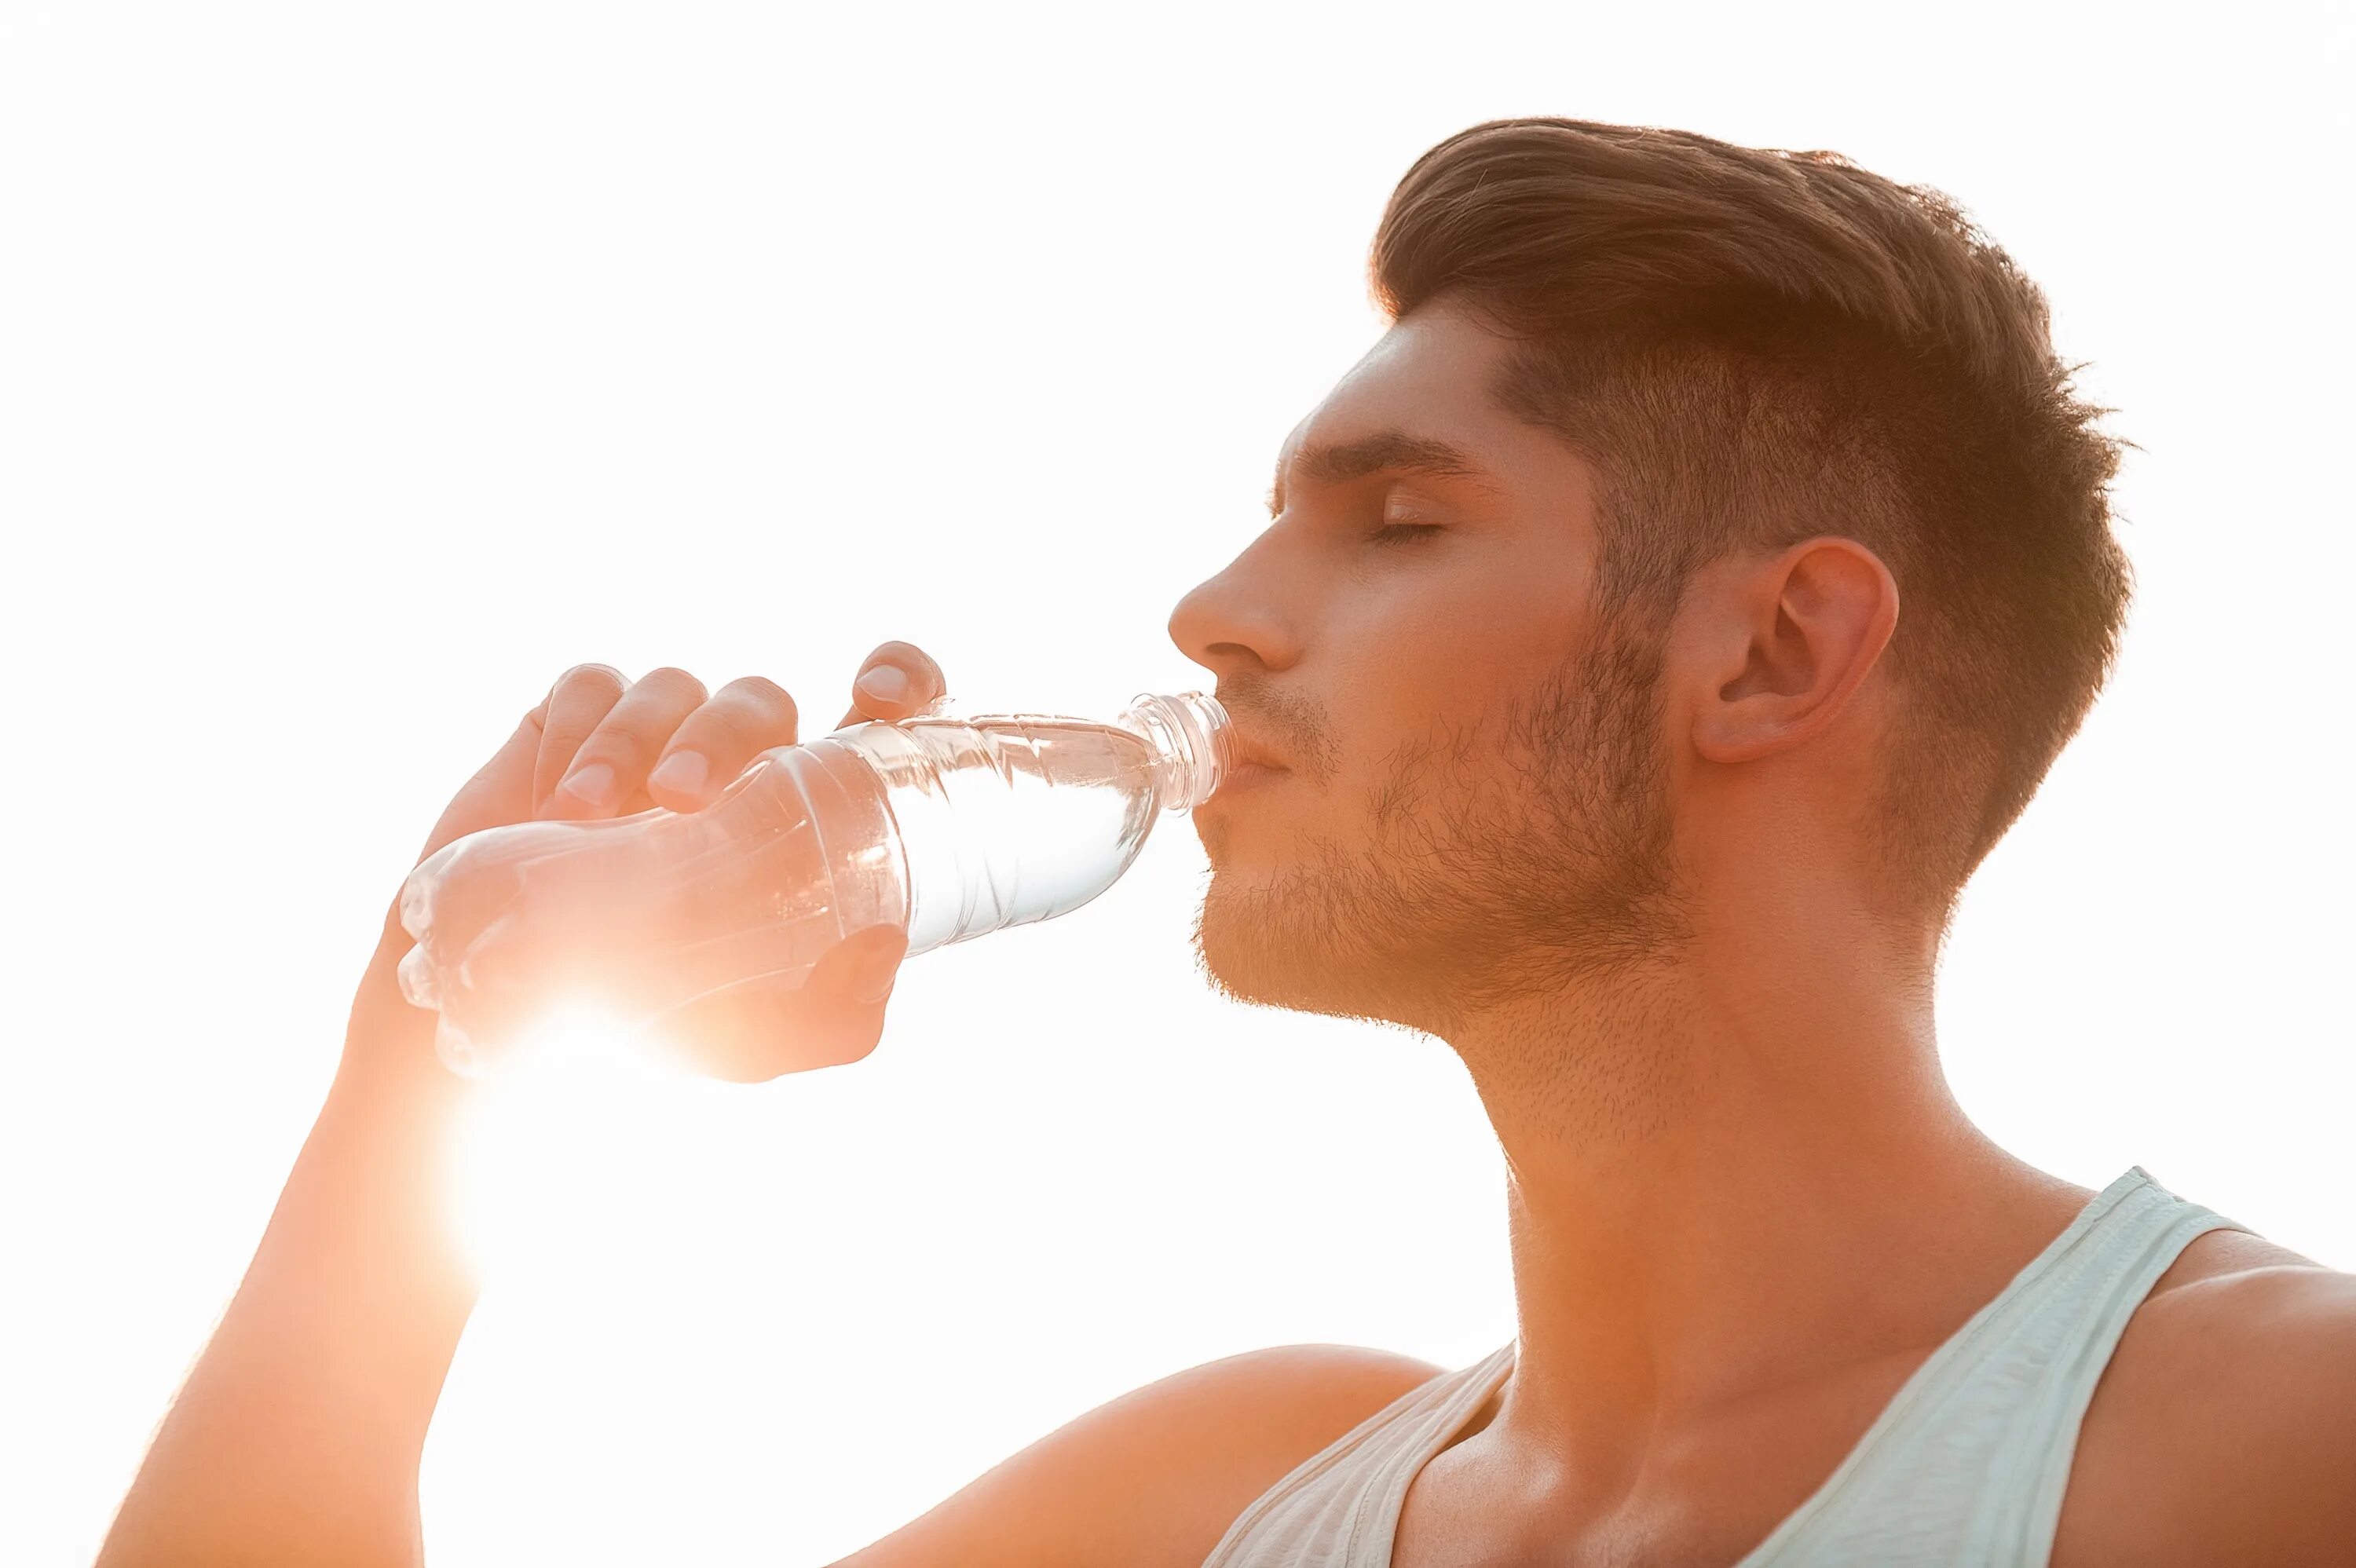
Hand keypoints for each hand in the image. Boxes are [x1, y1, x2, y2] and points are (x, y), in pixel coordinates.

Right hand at [362, 643, 951, 1081]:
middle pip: (763, 701)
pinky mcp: (572, 725)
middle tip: (680, 800)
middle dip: (727, 735)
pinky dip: (574, 733)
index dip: (901, 677)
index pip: (879, 714)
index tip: (876, 700)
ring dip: (631, 740)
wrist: (498, 1011)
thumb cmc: (640, 1019)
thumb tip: (884, 947)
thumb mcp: (753, 1039)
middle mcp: (738, 768)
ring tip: (586, 814)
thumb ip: (835, 1017)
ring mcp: (654, 741)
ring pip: (675, 688)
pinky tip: (549, 802)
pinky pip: (589, 685)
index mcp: (803, 818)